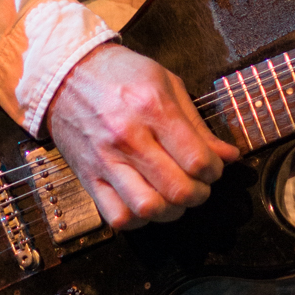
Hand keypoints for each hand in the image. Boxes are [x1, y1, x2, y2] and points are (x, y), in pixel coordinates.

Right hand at [45, 43, 239, 229]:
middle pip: (177, 189)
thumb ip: (198, 124)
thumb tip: (227, 155)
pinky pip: (117, 217)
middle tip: (199, 186)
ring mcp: (106, 160)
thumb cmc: (120, 75)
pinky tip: (146, 203)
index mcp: (153, 108)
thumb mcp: (167, 83)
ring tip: (174, 198)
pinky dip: (139, 220)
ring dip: (171, 211)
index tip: (213, 168)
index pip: (197, 160)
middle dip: (199, 194)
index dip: (214, 171)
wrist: (66, 75)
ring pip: (148, 209)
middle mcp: (129, 137)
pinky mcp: (88, 177)